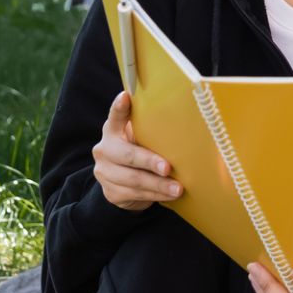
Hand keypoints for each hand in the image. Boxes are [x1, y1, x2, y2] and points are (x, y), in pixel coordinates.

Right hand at [92, 91, 181, 210]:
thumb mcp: (142, 139)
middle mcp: (104, 149)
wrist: (123, 183)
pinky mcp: (110, 192)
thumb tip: (187, 118)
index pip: (116, 116)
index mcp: (113, 130)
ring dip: (158, 185)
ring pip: (133, 179)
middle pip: (127, 155)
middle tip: (168, 168)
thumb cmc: (140, 152)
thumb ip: (151, 130)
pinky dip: (155, 195)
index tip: (126, 97)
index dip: (119, 107)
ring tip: (177, 188)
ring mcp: (104, 172)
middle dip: (150, 162)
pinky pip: (135, 194)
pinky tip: (169, 195)